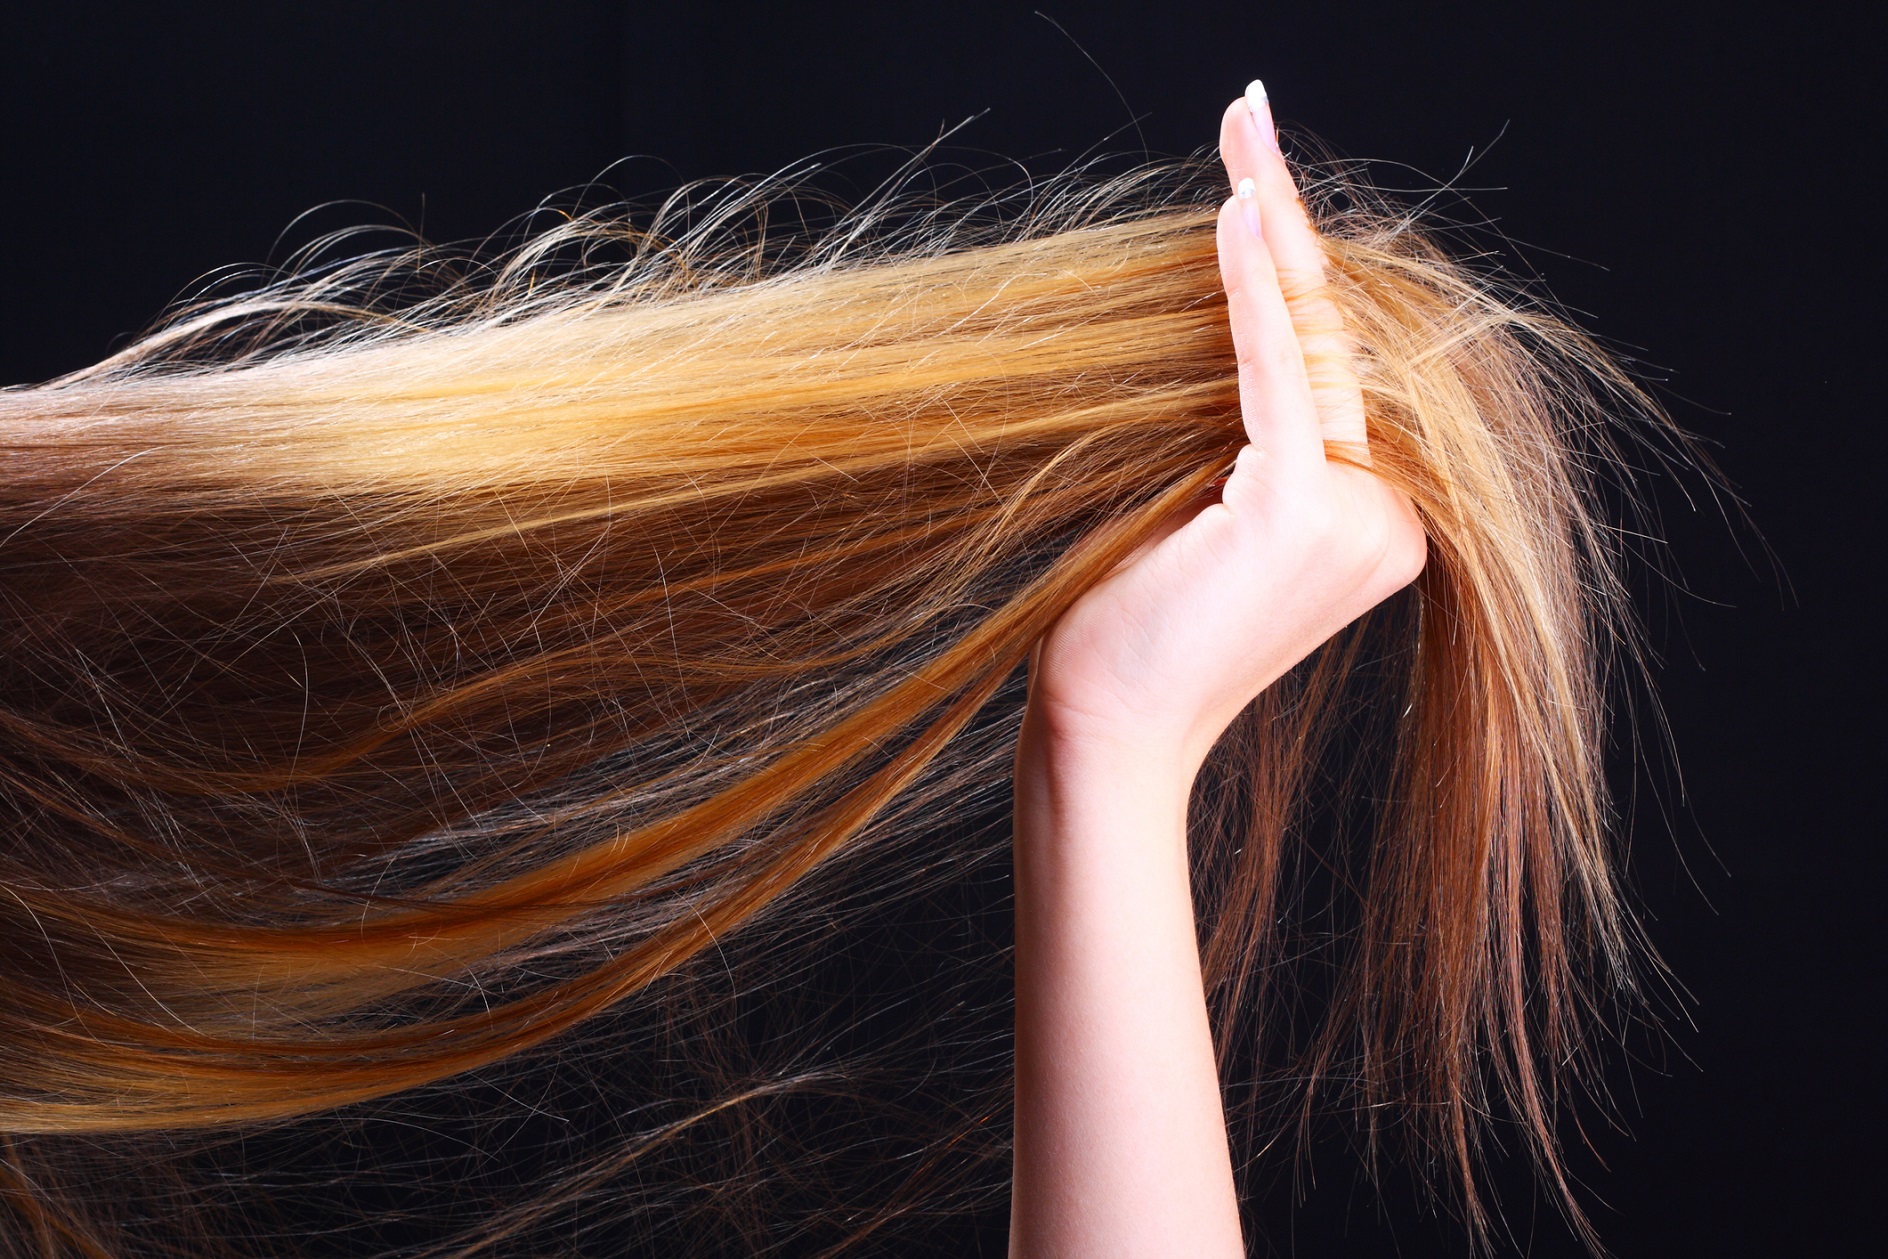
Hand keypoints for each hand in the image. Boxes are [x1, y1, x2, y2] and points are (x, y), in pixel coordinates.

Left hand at [1026, 86, 1426, 782]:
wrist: (1104, 726)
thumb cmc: (1126, 628)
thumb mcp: (1197, 509)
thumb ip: (1243, 430)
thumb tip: (1237, 310)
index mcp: (1370, 527)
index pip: (1332, 368)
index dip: (1297, 262)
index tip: (1258, 166)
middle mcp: (1386, 523)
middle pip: (1332, 343)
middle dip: (1286, 223)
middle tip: (1248, 116)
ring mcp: (1357, 520)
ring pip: (1312, 349)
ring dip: (1271, 233)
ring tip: (1243, 131)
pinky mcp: (1305, 513)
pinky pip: (1277, 376)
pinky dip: (1254, 292)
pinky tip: (1238, 209)